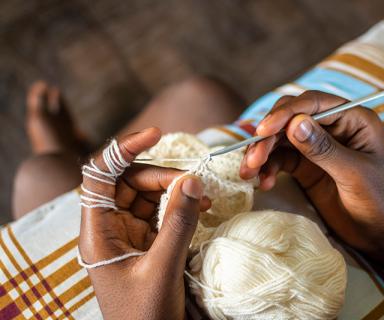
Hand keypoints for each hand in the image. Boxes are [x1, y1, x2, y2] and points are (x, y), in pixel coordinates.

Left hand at [78, 128, 209, 319]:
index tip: (155, 134)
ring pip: (146, 193)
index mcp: (97, 233)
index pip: (99, 175)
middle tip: (193, 183)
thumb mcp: (163, 269)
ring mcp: (128, 232)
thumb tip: (193, 180)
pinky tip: (200, 207)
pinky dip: (179, 204)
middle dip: (161, 176)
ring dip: (174, 189)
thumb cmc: (146, 315)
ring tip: (204, 197)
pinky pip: (160, 210)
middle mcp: (109, 227)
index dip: (122, 149)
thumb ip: (178, 224)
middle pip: (127, 180)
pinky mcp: (145, 239)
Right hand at [240, 91, 383, 299]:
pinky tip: (264, 183)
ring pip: (280, 139)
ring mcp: (317, 146)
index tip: (263, 130)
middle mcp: (333, 127)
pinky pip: (280, 159)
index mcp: (353, 119)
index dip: (285, 114)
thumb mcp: (354, 174)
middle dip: (268, 136)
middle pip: (290, 118)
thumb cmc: (382, 202)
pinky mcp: (306, 165)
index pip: (313, 104)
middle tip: (252, 159)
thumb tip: (294, 124)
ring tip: (249, 173)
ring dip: (262, 153)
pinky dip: (268, 168)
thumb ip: (324, 149)